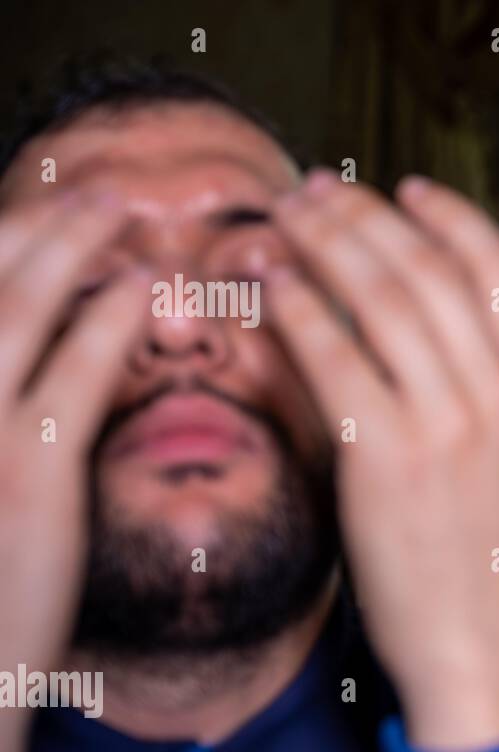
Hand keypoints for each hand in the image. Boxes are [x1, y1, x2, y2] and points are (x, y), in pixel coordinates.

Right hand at [0, 191, 147, 751]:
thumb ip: (5, 404)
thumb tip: (30, 356)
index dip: (3, 239)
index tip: (49, 203)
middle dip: (38, 222)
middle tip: (101, 187)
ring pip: (17, 311)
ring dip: (71, 247)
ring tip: (121, 207)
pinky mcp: (27, 476)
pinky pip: (70, 378)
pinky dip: (105, 323)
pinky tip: (142, 290)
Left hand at [268, 170, 498, 751]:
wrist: (485, 652)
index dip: (453, 219)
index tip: (409, 190)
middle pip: (431, 272)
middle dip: (367, 216)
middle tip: (320, 188)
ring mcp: (448, 425)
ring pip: (383, 300)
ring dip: (327, 245)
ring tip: (288, 217)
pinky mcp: (387, 458)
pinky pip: (336, 358)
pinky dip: (300, 311)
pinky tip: (274, 284)